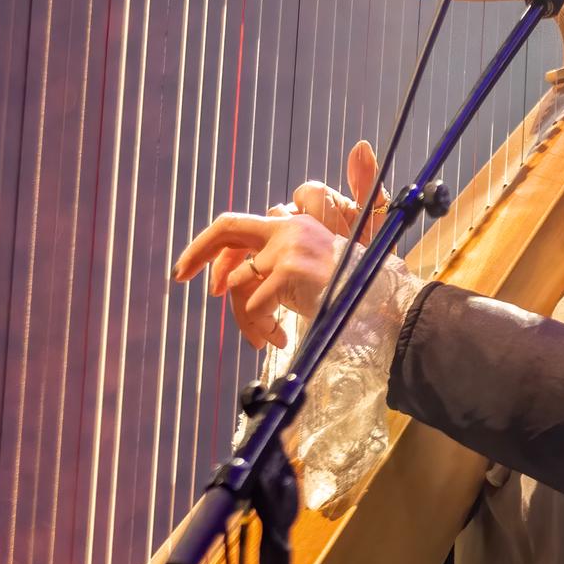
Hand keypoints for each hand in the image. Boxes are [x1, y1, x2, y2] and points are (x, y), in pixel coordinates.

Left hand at [170, 141, 385, 349]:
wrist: (384, 306)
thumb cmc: (351, 297)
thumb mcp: (313, 275)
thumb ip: (275, 271)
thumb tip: (230, 282)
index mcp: (295, 226)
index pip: (241, 225)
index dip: (215, 249)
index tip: (201, 273)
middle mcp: (290, 229)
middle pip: (227, 229)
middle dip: (197, 252)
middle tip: (178, 275)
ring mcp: (288, 248)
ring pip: (238, 283)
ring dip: (243, 318)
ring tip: (263, 337)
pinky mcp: (289, 271)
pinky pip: (253, 306)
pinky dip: (258, 328)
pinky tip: (276, 339)